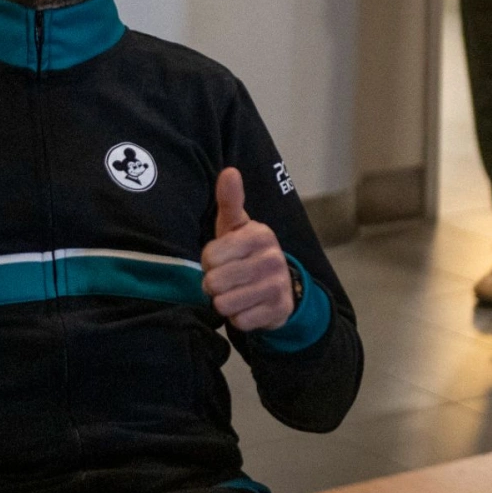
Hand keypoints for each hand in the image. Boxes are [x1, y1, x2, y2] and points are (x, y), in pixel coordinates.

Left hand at [201, 168, 293, 332]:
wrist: (282, 287)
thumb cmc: (246, 252)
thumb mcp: (236, 226)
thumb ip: (230, 201)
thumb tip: (229, 171)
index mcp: (259, 234)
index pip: (210, 256)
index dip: (209, 262)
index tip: (220, 260)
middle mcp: (272, 258)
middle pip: (214, 282)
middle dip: (214, 284)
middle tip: (226, 279)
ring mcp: (277, 285)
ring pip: (224, 303)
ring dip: (224, 302)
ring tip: (235, 292)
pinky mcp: (278, 310)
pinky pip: (239, 321)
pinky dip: (238, 318)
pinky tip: (247, 307)